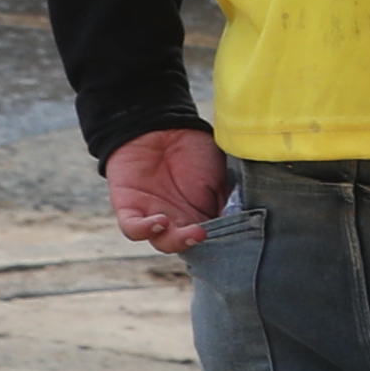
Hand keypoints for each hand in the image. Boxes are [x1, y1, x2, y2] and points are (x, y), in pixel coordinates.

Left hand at [105, 126, 231, 253]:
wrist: (161, 125)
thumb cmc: (195, 149)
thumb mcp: (222, 176)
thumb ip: (228, 202)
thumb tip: (240, 224)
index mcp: (202, 215)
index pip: (212, 239)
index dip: (220, 242)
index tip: (232, 237)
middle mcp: (179, 221)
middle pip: (187, 245)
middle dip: (197, 243)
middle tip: (206, 234)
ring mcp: (154, 216)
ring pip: (162, 242)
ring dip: (176, 241)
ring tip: (190, 231)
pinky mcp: (130, 208)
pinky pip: (134, 228)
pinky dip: (145, 230)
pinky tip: (160, 221)